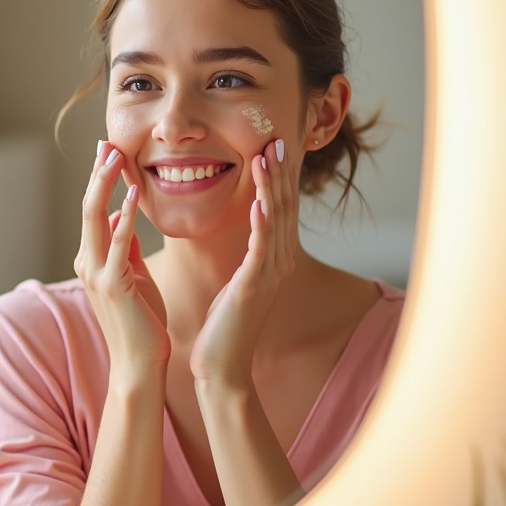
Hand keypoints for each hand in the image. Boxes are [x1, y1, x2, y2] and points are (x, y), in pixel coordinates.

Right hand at [74, 141, 168, 378]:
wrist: (139, 365)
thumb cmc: (141, 324)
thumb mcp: (133, 279)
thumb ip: (126, 250)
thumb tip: (120, 220)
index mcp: (92, 260)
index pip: (94, 210)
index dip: (101, 180)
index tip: (110, 151)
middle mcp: (87, 262)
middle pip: (87, 206)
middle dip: (97, 172)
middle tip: (107, 141)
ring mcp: (96, 273)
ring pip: (93, 217)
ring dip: (105, 183)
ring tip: (115, 155)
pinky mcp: (112, 285)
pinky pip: (117, 242)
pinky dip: (123, 215)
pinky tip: (131, 194)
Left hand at [190, 139, 297, 386]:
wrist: (223, 367)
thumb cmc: (225, 325)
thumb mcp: (237, 282)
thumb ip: (247, 255)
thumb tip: (246, 230)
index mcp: (271, 258)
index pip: (277, 207)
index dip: (277, 176)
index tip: (272, 145)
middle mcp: (277, 262)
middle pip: (282, 207)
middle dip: (280, 172)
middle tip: (278, 138)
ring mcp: (268, 275)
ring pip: (275, 221)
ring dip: (272, 186)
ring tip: (269, 156)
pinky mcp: (254, 288)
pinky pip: (260, 250)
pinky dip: (262, 224)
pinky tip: (261, 202)